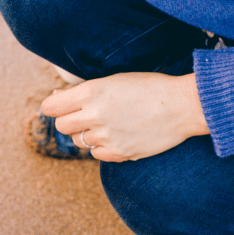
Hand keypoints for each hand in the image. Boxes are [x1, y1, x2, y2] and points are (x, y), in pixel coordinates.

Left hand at [41, 72, 208, 162]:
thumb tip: (55, 96)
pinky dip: (101, 146)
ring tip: (105, 123)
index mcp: (91, 92)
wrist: (182, 105)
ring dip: (85, 133)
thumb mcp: (112, 80)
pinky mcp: (120, 153)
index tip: (58, 105)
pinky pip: (96, 154)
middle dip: (68, 120)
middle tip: (83, 114)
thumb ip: (83, 91)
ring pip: (78, 141)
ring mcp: (107, 136)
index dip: (52, 105)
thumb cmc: (147, 87)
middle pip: (61, 126)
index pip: (51, 106)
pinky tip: (116, 134)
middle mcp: (95, 115)